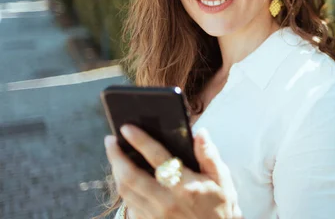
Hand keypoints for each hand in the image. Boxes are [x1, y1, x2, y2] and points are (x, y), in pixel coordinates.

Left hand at [105, 125, 241, 218]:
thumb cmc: (219, 206)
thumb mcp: (222, 179)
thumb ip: (209, 155)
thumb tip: (200, 132)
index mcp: (185, 186)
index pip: (157, 158)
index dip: (140, 141)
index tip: (127, 128)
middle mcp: (166, 201)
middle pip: (130, 176)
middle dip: (116, 156)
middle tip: (110, 140)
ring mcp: (155, 215)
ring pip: (125, 192)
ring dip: (115, 171)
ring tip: (114, 156)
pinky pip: (129, 206)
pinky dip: (124, 190)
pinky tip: (124, 179)